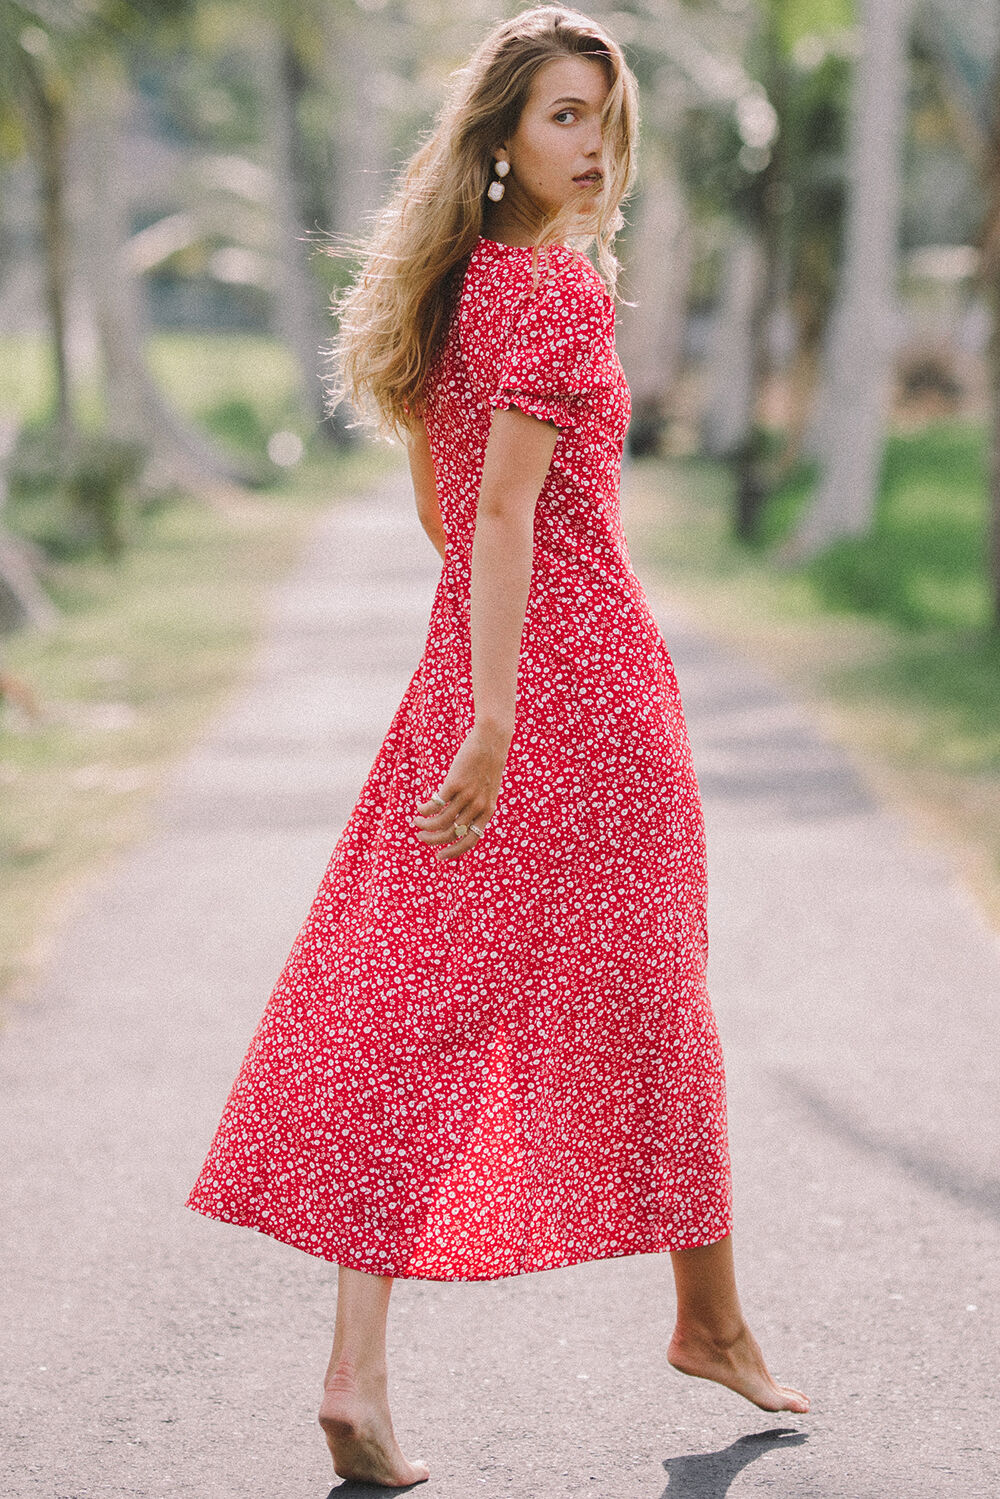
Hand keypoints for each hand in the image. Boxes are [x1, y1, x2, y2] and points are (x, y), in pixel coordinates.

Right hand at [411, 719, 510, 861]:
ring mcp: (467, 795)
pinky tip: (419, 806)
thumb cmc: (487, 766)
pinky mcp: (455, 783)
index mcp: (488, 812)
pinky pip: (435, 804)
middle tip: (421, 837)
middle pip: (451, 833)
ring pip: (440, 821)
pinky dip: (424, 809)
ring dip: (424, 825)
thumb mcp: (488, 791)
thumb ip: (478, 807)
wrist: (491, 741)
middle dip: (432, 840)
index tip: (439, 856)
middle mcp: (478, 807)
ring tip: (416, 821)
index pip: (470, 841)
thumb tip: (459, 822)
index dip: (453, 852)